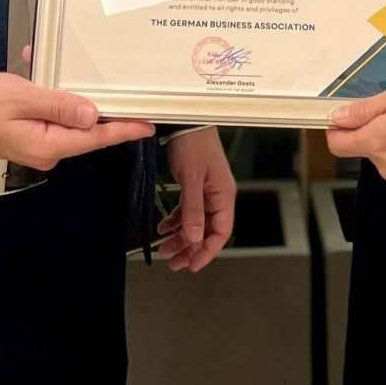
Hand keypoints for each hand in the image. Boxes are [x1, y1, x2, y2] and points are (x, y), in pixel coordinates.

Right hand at [0, 72, 153, 170]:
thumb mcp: (22, 98)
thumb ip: (59, 105)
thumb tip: (94, 115)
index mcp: (48, 145)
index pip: (96, 139)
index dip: (124, 130)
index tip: (149, 125)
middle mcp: (47, 150)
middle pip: (88, 131)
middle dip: (109, 112)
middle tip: (135, 95)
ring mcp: (37, 143)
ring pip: (71, 120)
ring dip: (79, 98)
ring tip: (97, 77)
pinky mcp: (28, 133)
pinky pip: (52, 114)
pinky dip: (55, 95)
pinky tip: (49, 70)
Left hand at [158, 129, 235, 272]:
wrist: (186, 121)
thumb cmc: (193, 147)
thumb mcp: (191, 179)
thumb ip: (193, 210)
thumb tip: (194, 239)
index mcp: (223, 196)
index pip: (220, 232)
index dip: (207, 251)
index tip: (191, 265)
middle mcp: (218, 197)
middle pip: (207, 231)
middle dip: (190, 248)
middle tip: (173, 263)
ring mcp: (207, 191)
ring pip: (195, 222)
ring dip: (180, 236)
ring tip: (163, 250)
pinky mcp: (195, 185)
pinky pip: (187, 210)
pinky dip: (176, 220)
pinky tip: (162, 228)